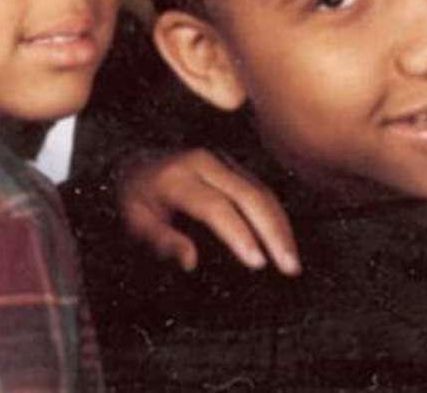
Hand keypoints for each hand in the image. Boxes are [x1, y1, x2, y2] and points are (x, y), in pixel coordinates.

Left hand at [117, 148, 300, 275]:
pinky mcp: (233, 163)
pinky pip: (261, 188)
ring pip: (261, 191)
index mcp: (178, 177)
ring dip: (281, 226)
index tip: (258, 263)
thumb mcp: (134, 224)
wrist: (133, 161)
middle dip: (273, 232)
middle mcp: (205, 162)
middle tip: (290, 268)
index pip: (217, 207)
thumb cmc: (133, 201)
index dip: (239, 235)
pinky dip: (277, 216)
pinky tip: (285, 240)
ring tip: (293, 261)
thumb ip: (161, 242)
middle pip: (249, 196)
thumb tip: (191, 262)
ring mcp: (222, 159)